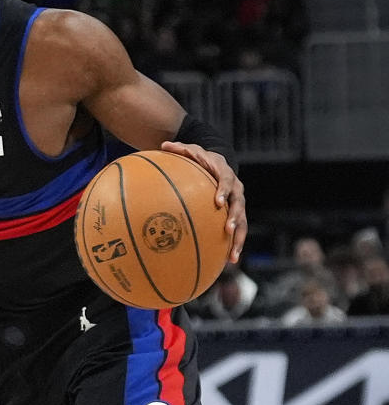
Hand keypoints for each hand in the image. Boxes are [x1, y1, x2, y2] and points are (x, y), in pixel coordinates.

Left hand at [161, 141, 246, 263]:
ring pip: (243, 222)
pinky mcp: (236, 215)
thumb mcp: (192, 150)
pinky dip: (235, 245)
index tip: (218, 201)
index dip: (223, 191)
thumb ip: (180, 149)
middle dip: (235, 217)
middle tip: (227, 229)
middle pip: (239, 204)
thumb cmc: (202, 159)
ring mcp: (238, 204)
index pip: (227, 181)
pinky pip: (238, 231)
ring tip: (233, 254)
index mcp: (226, 174)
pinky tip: (230, 260)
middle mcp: (236, 190)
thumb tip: (163, 144)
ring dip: (238, 238)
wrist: (219, 164)